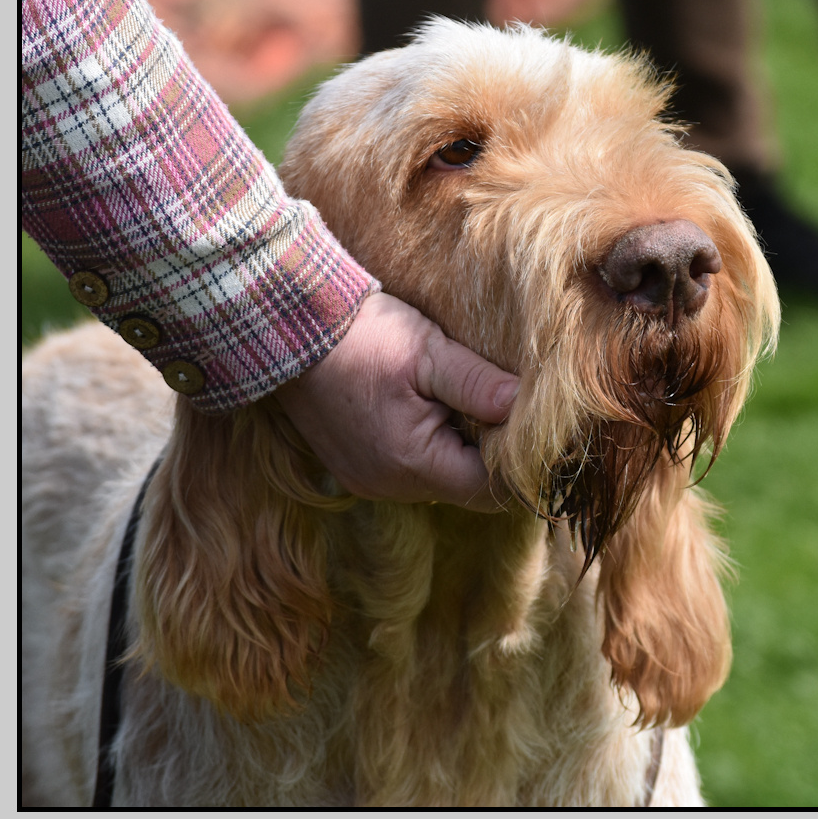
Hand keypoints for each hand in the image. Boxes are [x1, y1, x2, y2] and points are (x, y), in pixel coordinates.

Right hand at [274, 292, 518, 511]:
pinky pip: (410, 469)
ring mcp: (369, 480)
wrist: (286, 327)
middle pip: (465, 487)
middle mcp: (390, 486)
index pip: (490, 490)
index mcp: (412, 464)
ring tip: (463, 400)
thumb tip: (525, 407)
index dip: (517, 462)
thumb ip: (479, 384)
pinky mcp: (356, 468)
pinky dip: (430, 444)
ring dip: (459, 447)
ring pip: (439, 478)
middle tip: (500, 404)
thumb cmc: (361, 337)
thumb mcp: (428, 352)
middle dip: (490, 452)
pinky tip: (430, 406)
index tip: (531, 427)